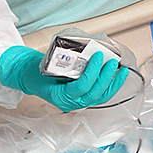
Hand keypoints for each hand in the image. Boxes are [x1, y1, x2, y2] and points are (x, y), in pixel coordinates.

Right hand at [0, 46, 128, 110]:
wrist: (30, 78)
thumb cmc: (36, 71)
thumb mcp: (47, 64)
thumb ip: (65, 61)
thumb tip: (85, 48)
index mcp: (61, 96)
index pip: (81, 86)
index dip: (92, 71)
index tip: (98, 56)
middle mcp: (71, 103)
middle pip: (94, 93)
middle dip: (106, 77)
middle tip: (112, 61)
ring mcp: (78, 103)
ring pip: (100, 97)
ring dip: (113, 84)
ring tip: (122, 70)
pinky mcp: (83, 99)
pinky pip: (99, 95)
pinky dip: (110, 86)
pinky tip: (117, 76)